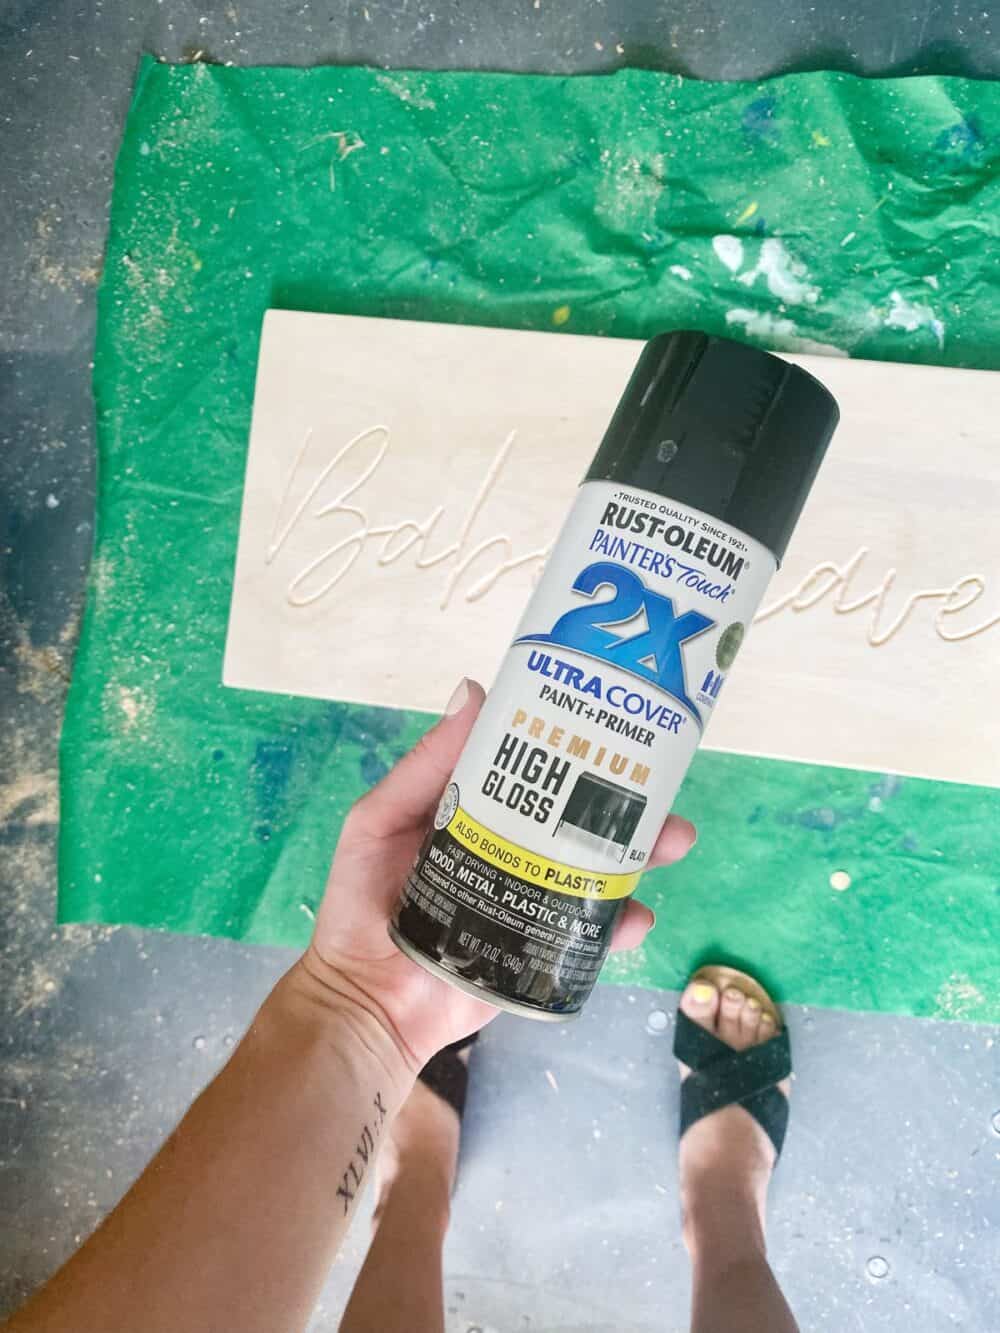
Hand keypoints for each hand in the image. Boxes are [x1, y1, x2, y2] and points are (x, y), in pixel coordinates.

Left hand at [303, 678, 696, 1072]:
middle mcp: (513, 851)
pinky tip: (636, 917)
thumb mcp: (380, 820)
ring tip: (673, 844)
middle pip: (579, 821)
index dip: (575, 750)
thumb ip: (424, 765)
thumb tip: (474, 690)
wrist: (365, 1001)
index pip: (534, 773)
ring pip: (597, 872)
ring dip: (640, 858)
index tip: (617, 729)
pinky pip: (588, 935)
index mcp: (479, 814)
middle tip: (664, 796)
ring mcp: (530, 901)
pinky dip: (620, 925)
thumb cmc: (362, 903)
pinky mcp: (538, 949)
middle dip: (629, 807)